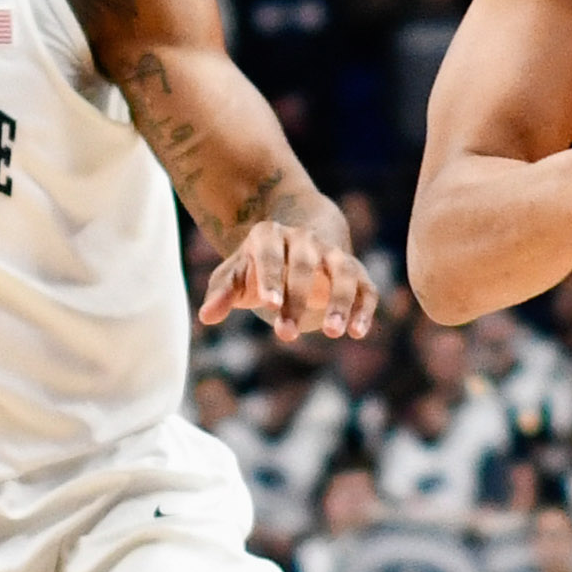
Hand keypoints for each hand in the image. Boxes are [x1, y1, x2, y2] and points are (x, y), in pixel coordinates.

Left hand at [197, 211, 378, 339]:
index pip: (270, 253)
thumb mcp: (235, 276)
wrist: (295, 246)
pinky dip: (364, 308)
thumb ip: (222, 293)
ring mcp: (333, 254)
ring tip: (332, 333)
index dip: (271, 276)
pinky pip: (365, 287)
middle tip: (286, 335)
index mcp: (270, 236)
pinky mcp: (356, 273)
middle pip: (305, 264)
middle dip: (297, 299)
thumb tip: (206, 317)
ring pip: (343, 271)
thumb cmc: (257, 268)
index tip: (269, 304)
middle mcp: (306, 239)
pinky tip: (358, 333)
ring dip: (339, 300)